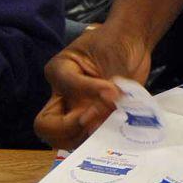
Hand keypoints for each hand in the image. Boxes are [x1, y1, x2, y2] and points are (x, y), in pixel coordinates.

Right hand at [35, 23, 151, 148]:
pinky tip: (118, 133)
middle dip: (71, 129)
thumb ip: (109, 84)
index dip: (88, 94)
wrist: (134, 44)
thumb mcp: (112, 56)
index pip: (65, 89)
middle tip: (97, 122)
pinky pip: (90, 140)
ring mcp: (77, 110)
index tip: (112, 91)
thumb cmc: (117, 41)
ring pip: (67, 139)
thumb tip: (109, 105)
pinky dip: (101, 141)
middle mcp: (63, 95)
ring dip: (88, 138)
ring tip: (111, 126)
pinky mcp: (94, 120)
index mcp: (59, 72)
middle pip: (48, 128)